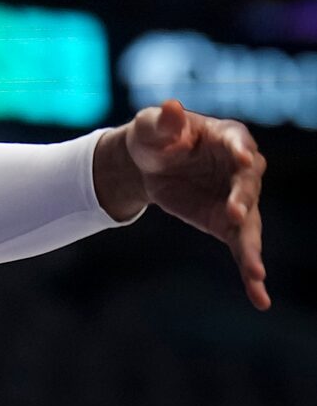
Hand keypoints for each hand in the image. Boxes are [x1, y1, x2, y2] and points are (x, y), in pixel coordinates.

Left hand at [126, 99, 269, 311]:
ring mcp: (237, 200)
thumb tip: (171, 107)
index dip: (241, 150)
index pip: (239, 141)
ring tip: (255, 272)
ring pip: (250, 224)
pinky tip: (259, 297)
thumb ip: (162, 121)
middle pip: (248, 184)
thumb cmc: (154, 136)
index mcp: (225, 137)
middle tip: (235, 214)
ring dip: (253, 247)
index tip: (243, 159)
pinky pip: (242, 250)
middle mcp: (240, 169)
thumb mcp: (150, 126)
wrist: (146, 165)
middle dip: (243, 199)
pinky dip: (250, 273)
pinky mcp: (226, 225)